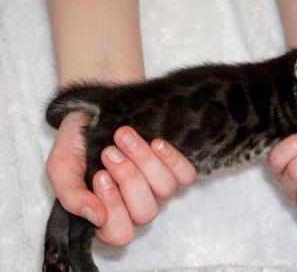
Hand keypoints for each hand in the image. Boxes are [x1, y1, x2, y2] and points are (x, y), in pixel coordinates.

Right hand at [46, 112, 195, 245]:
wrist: (93, 111)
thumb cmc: (77, 143)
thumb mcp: (61, 167)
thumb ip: (71, 195)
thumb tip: (96, 217)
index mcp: (108, 215)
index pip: (120, 233)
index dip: (113, 207)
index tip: (100, 175)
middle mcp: (136, 206)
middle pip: (145, 213)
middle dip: (128, 178)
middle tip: (109, 152)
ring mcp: (158, 188)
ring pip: (165, 190)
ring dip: (144, 161)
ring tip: (124, 136)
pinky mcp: (175, 169)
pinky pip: (186, 175)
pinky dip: (171, 159)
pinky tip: (155, 143)